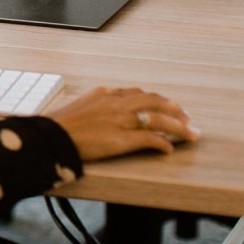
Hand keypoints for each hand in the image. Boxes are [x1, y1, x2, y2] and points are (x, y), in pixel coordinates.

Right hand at [48, 87, 198, 161]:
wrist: (52, 137)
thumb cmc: (61, 125)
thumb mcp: (81, 106)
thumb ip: (97, 104)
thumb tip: (106, 108)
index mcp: (106, 93)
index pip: (139, 93)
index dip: (158, 100)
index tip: (168, 106)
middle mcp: (116, 103)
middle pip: (154, 101)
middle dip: (175, 110)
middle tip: (188, 119)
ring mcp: (120, 120)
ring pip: (158, 118)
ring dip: (178, 127)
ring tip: (191, 134)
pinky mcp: (121, 139)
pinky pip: (150, 139)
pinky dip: (163, 143)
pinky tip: (170, 149)